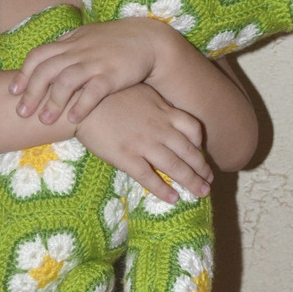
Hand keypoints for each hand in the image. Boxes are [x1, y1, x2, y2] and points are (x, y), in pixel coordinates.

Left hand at [9, 17, 170, 123]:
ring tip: (44, 120)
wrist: (148, 39)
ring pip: (67, 80)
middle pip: (47, 70)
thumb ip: (65, 49)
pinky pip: (94, 91)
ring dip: (53, 101)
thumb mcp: (86, 38)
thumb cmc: (114, 42)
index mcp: (70, 42)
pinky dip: (82, 104)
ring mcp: (96, 62)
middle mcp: (79, 51)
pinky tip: (73, 119)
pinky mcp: (113, 74)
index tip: (13, 91)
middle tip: (22, 113)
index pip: (38, 55)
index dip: (24, 74)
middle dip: (31, 92)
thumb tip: (43, 61)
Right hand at [76, 83, 212, 201]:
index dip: (200, 144)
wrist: (82, 101)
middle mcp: (160, 129)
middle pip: (189, 152)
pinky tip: (173, 199)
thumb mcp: (140, 92)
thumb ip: (155, 104)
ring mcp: (144, 144)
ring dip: (191, 182)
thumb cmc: (109, 93)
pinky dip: (163, 190)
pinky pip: (149, 177)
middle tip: (210, 181)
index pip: (193, 129)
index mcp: (164, 112)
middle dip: (202, 169)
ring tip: (202, 193)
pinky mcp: (126, 157)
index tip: (201, 154)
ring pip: (175, 166)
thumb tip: (163, 111)